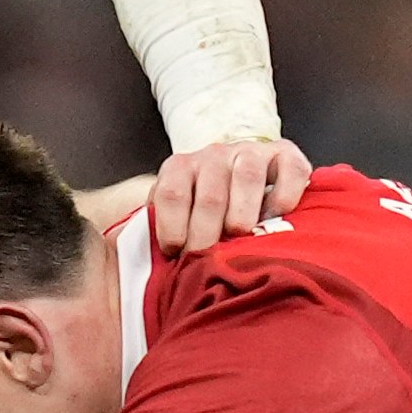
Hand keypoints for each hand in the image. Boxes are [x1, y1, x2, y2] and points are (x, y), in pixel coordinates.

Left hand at [149, 137, 311, 250]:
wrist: (245, 181)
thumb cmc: (202, 214)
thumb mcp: (171, 218)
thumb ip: (148, 232)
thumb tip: (122, 252)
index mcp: (180, 168)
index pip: (171, 193)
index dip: (171, 227)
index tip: (176, 253)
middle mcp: (214, 155)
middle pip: (210, 194)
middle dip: (207, 233)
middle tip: (209, 260)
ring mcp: (251, 153)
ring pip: (247, 176)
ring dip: (243, 213)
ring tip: (241, 238)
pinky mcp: (286, 155)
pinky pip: (289, 170)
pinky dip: (284, 196)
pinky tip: (275, 217)